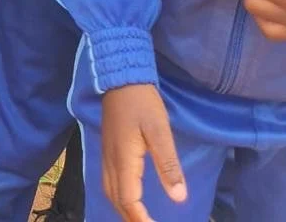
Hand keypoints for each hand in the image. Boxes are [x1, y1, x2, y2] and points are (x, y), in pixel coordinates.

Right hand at [101, 85, 186, 221]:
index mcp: (123, 159)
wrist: (121, 77)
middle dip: (131, 218)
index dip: (141, 219)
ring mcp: (107, 153)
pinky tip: (129, 195)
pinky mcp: (108, 147)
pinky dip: (118, 196)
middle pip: (116, 200)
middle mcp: (111, 160)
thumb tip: (179, 198)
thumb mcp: (160, 131)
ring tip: (139, 217)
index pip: (128, 200)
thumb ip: (168, 165)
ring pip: (109, 191)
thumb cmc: (142, 102)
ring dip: (123, 208)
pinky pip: (109, 180)